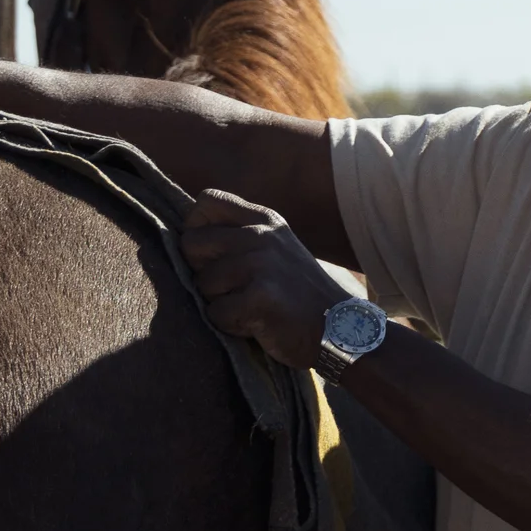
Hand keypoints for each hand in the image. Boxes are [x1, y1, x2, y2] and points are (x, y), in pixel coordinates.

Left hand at [180, 189, 351, 368]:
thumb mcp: (277, 248)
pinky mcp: (261, 297)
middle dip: (201, 271)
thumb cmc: (300, 292)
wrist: (342, 328)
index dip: (196, 228)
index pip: (205, 201)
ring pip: (202, 284)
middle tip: (231, 288)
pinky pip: (217, 313)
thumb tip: (188, 236)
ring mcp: (261, 264)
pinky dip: (231, 326)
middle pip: (191, 243)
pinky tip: (257, 323)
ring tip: (251, 306)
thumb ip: (241, 235)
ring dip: (219, 303)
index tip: (210, 253)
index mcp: (263, 219)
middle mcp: (261, 235)